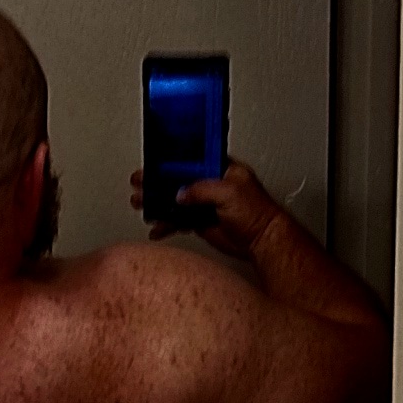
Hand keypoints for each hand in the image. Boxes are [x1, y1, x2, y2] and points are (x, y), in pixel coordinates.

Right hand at [130, 161, 279, 258]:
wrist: (262, 242)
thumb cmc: (258, 213)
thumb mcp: (229, 191)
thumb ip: (202, 189)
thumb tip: (181, 193)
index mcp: (220, 168)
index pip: (191, 160)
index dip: (171, 161)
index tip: (153, 163)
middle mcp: (212, 184)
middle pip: (179, 180)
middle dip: (157, 182)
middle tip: (140, 183)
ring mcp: (206, 204)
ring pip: (176, 201)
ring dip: (158, 203)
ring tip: (140, 203)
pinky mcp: (202, 222)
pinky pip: (179, 220)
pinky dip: (167, 224)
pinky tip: (157, 228)